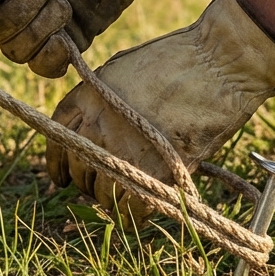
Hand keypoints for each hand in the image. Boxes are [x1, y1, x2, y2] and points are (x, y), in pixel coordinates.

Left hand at [46, 0, 274, 221]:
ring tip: (129, 195)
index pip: (56, 140)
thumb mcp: (123, 70)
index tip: (63, 177)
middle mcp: (95, 126)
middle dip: (92, 182)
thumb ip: (104, 101)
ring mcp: (122, 151)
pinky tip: (141, 212)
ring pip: (103, 194)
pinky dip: (135, 216)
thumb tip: (95, 129)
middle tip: (110, 184)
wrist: (218, 62)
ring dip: (114, 199)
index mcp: (85, 98)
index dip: (59, 163)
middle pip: (80, 171)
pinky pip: (131, 210)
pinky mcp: (152, 173)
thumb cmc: (179, 60)